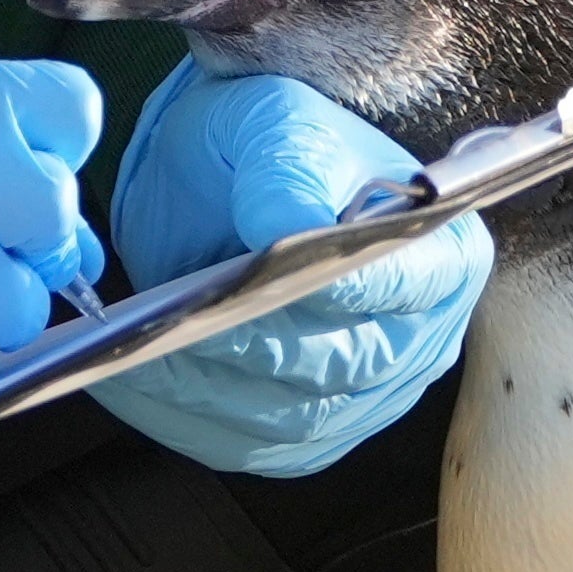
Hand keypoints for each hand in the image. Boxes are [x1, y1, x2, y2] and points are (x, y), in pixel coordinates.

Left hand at [90, 59, 490, 479]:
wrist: (228, 186)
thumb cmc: (268, 150)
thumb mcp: (276, 127)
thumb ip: (286, 170)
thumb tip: (282, 229)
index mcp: (441, 254)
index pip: (405, 282)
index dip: (346, 288)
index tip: (280, 277)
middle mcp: (419, 339)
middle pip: (343, 364)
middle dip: (257, 346)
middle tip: (179, 325)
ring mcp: (365, 398)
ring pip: (288, 418)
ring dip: (207, 389)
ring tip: (136, 353)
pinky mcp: (305, 435)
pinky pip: (245, 444)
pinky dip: (183, 416)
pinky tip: (131, 379)